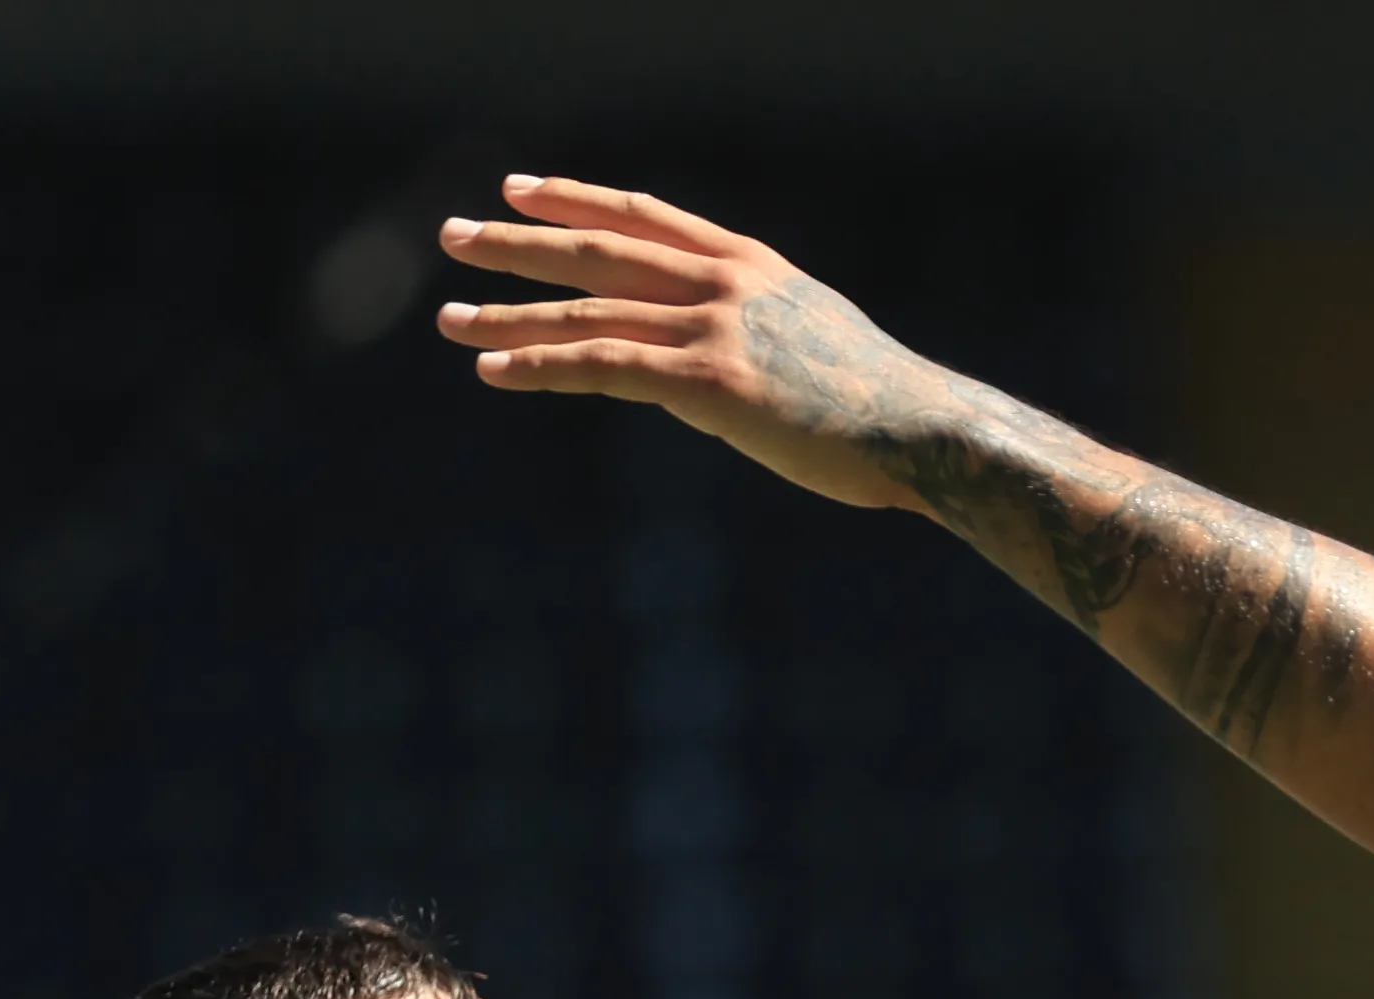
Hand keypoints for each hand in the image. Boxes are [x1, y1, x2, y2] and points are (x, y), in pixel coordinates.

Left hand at [434, 177, 940, 510]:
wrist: (924, 430)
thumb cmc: (875, 407)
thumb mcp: (804, 350)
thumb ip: (737, 345)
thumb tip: (678, 375)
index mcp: (748, 264)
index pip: (642, 217)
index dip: (573, 200)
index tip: (516, 192)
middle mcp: (723, 281)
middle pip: (597, 250)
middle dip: (517, 245)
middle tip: (453, 238)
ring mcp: (715, 326)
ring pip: (587, 311)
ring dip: (509, 315)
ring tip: (449, 319)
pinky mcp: (710, 380)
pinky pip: (604, 366)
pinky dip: (541, 365)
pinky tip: (492, 367)